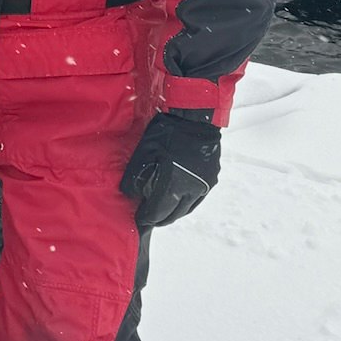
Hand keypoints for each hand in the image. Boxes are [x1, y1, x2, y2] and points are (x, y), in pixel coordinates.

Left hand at [119, 109, 221, 226]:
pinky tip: (178, 203)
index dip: (147, 218)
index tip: (139, 221)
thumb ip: (135, 176)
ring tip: (162, 214)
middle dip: (159, 218)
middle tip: (149, 219)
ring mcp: (203, 185)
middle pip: (174, 213)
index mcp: (174, 184)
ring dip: (173, 213)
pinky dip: (185, 204)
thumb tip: (129, 194)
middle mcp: (191, 189)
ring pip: (187, 208)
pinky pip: (197, 199)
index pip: (158, 211)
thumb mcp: (143, 153)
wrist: (195, 119)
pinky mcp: (211, 179)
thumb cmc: (165, 134)